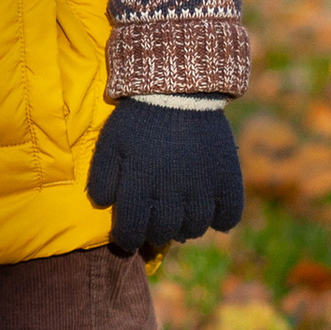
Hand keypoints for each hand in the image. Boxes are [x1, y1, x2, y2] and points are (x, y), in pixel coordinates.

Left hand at [87, 99, 243, 254]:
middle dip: (154, 234)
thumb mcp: (110, 144)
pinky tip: (211, 213)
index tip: (127, 238)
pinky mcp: (226, 179)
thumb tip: (103, 206)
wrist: (179, 89)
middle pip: (163, 233)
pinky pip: (229, 215)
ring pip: (194, 228)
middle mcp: (171, 192)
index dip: (127, 240)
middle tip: (153, 224)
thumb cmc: (138, 119)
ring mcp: (202, 187)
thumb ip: (101, 177)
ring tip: (180, 217)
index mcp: (139, 184)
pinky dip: (221, 221)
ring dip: (185, 228)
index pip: (132, 231)